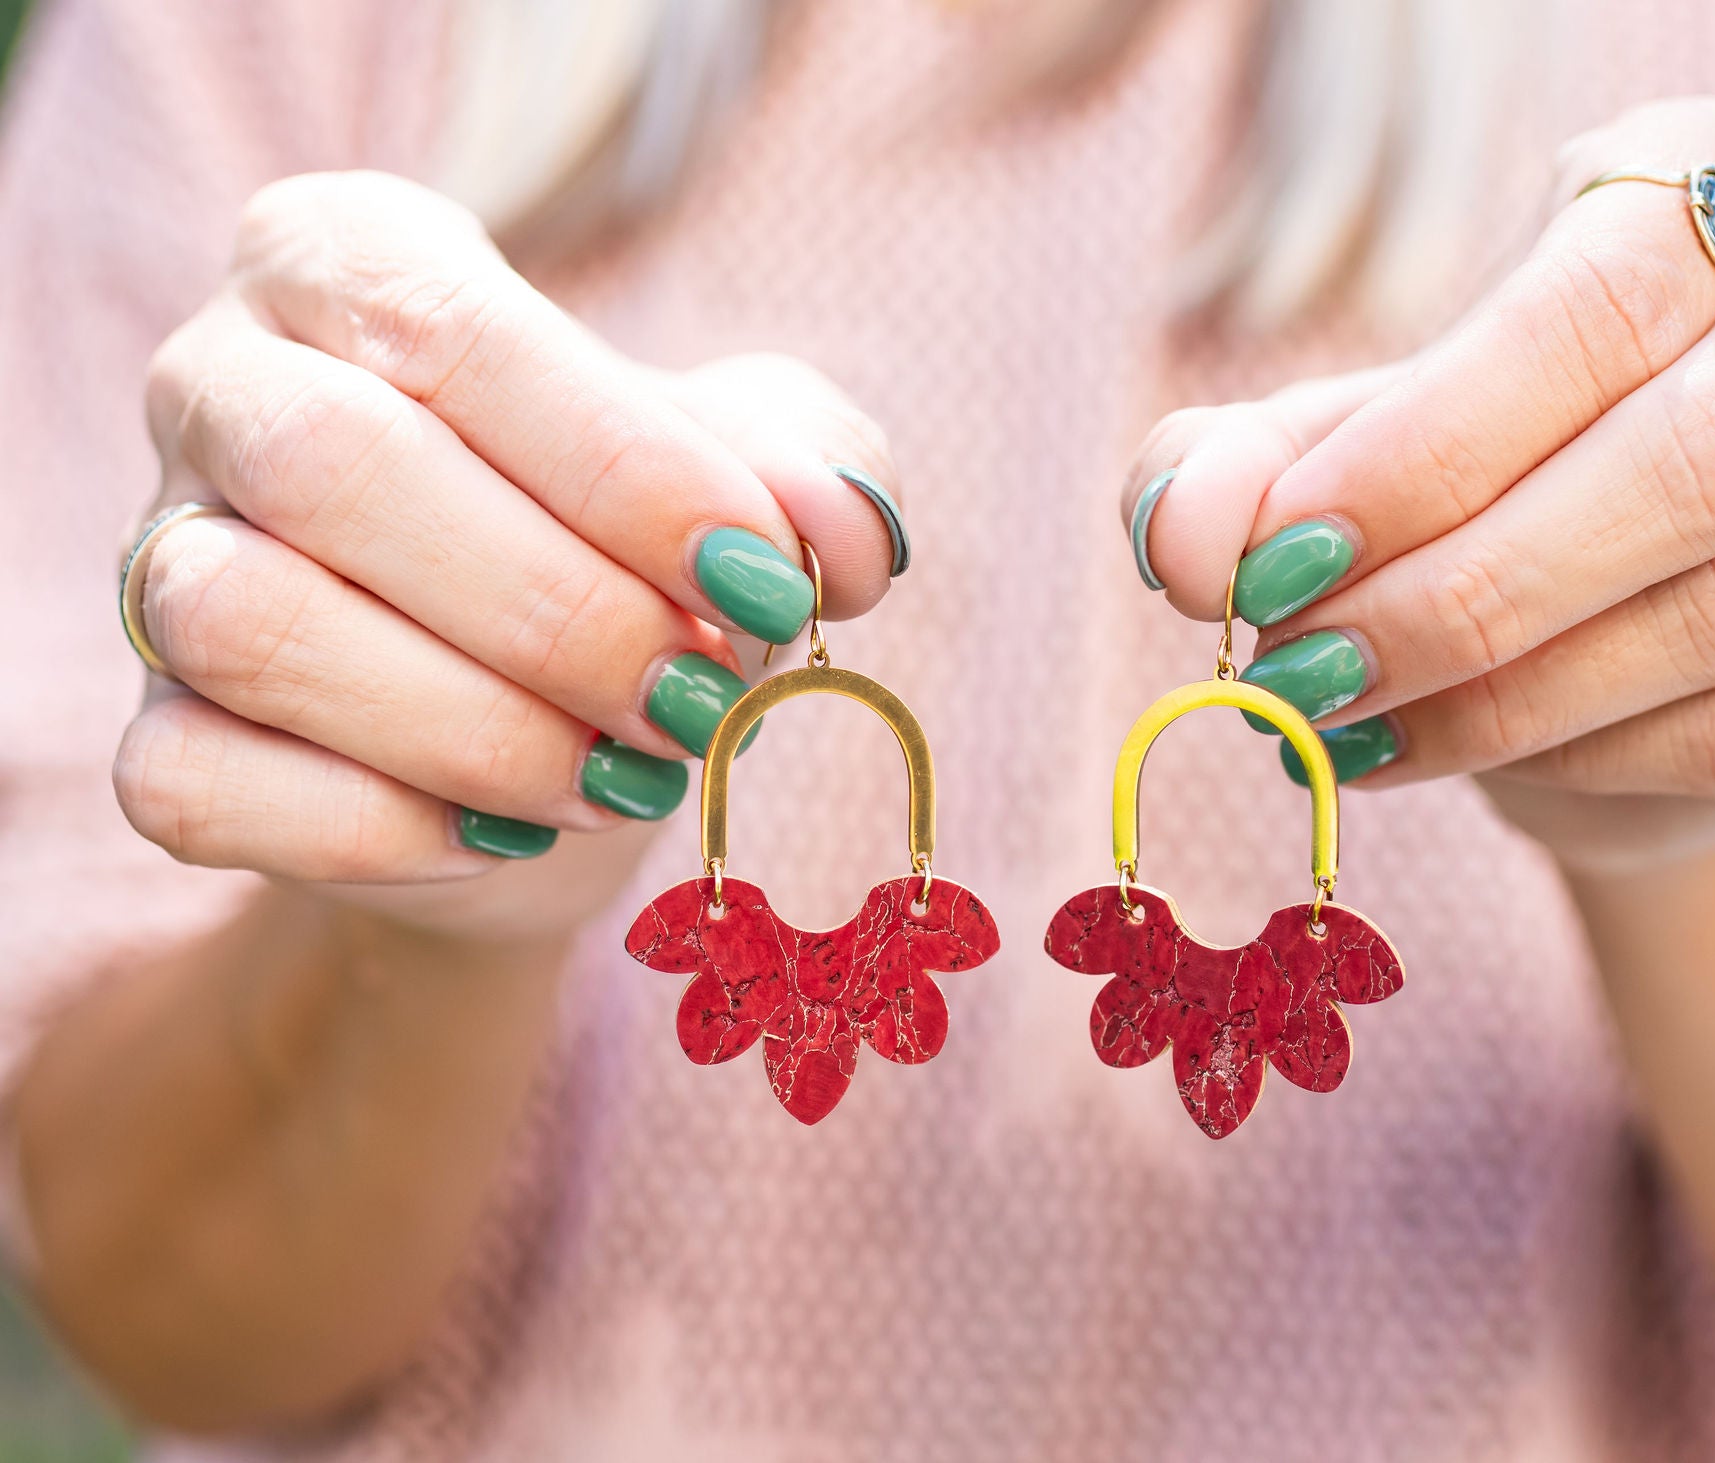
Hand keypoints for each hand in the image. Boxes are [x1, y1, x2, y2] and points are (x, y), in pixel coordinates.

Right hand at [118, 172, 902, 939]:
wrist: (548, 735)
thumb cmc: (638, 551)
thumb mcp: (751, 469)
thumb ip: (813, 464)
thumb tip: (841, 534)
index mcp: (352, 258)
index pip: (456, 327)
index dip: (621, 469)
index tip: (763, 584)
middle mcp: (224, 383)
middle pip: (336, 467)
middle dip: (560, 613)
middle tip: (700, 700)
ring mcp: (163, 557)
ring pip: (250, 623)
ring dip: (477, 728)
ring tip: (626, 778)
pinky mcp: (154, 728)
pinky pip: (199, 781)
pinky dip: (381, 829)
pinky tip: (507, 833)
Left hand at [1124, 98, 1714, 872]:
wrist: (1617, 606)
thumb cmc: (1475, 481)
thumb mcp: (1340, 449)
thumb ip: (1238, 469)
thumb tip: (1178, 536)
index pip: (1596, 295)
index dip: (1427, 446)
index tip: (1276, 563)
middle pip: (1691, 458)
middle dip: (1466, 594)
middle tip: (1303, 676)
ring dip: (1516, 695)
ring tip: (1354, 729)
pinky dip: (1602, 762)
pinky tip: (1479, 761)